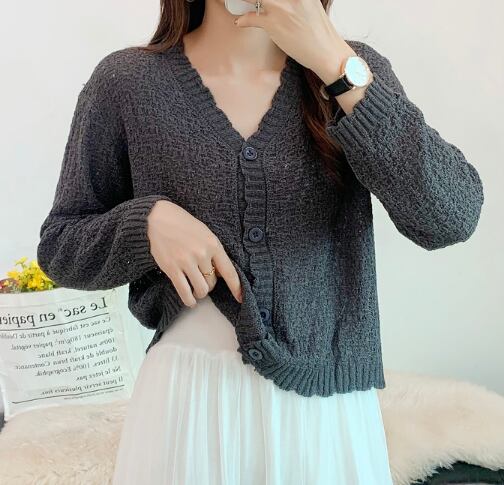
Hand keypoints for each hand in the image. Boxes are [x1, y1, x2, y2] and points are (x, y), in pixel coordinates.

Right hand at [147, 200, 242, 306]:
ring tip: (196, 292)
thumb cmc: (182, 225)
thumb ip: (213, 251)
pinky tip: (190, 301)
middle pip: (212, 282)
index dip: (236, 287)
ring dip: (200, 293)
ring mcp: (186, 262)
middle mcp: (202, 254)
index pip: (229, 271)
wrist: (157, 218)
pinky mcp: (172, 268)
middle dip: (209, 285)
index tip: (240, 298)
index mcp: (213, 244)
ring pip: (201, 289)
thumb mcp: (205, 233)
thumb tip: (219, 273)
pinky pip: (184, 291)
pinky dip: (189, 300)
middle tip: (203, 281)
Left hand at [233, 0, 355, 83]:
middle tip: (250, 0)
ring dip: (243, 0)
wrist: (326, 51)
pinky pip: (250, 17)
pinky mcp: (273, 23)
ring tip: (240, 3)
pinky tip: (241, 21)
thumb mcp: (309, 3)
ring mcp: (280, 7)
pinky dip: (243, 19)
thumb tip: (278, 2)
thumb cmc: (318, 31)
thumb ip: (294, 0)